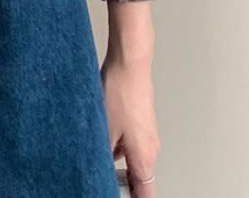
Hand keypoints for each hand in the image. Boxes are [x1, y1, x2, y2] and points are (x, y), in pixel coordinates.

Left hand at [101, 53, 159, 196]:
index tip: (122, 196)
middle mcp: (150, 148)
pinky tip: (102, 130)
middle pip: (139, 176)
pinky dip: (118, 142)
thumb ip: (103, 155)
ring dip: (117, 158)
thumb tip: (99, 168)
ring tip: (98, 149)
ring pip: (133, 157)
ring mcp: (147, 133)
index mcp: (144, 157)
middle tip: (104, 177)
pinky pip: (131, 140)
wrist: (130, 64)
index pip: (145, 192)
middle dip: (122, 180)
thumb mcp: (104, 130)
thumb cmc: (121, 93)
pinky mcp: (141, 120)